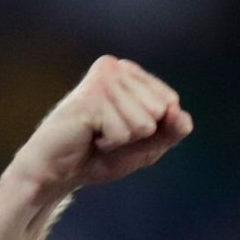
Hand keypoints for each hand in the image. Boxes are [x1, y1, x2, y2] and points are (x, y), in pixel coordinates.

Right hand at [6, 56, 193, 200]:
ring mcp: (101, 80)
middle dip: (140, 133)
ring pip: (145, 123)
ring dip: (123, 139)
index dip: (154, 128)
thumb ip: (173, 129)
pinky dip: (110, 144)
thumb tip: (179, 113)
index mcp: (129, 71)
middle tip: (108, 133)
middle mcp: (115, 67)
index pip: (171, 101)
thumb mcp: (149, 144)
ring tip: (98, 134)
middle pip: (161, 109)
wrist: (59, 172)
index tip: (125, 130)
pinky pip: (124, 132)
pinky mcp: (90, 97)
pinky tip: (90, 136)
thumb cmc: (102, 154)